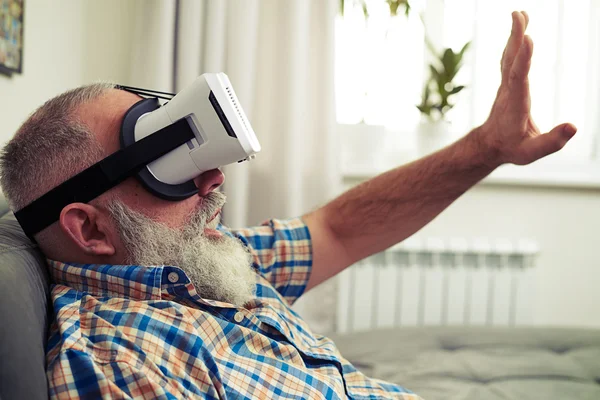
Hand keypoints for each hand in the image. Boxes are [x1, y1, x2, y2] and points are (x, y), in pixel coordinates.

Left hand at [477, 11, 576, 165]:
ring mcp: (507, 86)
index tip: (526, 38)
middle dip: (515, 37)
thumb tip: (573, 127)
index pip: (518, 78)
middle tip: (518, 15)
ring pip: (509, 57)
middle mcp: (509, 91)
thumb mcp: (531, 153)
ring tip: (519, 14)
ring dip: (514, 35)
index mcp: (515, 105)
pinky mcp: (508, 83)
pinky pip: (510, 59)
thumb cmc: (511, 149)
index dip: (522, 58)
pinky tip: (519, 29)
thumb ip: (552, 141)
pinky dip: (514, 42)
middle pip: (511, 61)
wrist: (490, 145)